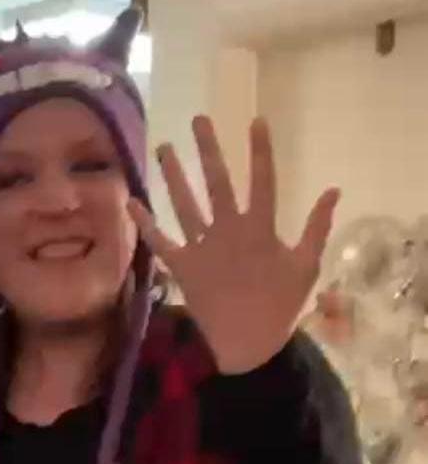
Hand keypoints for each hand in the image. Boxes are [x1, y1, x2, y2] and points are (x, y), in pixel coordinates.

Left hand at [129, 116, 340, 373]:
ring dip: (173, 175)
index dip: (260, 150)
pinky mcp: (181, 267)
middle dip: (208, 149)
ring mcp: (201, 249)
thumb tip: (332, 191)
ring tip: (163, 147)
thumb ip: (316, 227)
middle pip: (217, 182)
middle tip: (198, 120)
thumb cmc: (279, 306)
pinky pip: (160, 242)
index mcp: (260, 228)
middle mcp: (227, 231)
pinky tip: (131, 202)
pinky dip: (145, 224)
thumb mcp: (306, 266)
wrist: (246, 343)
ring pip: (184, 204)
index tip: (255, 120)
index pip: (262, 180)